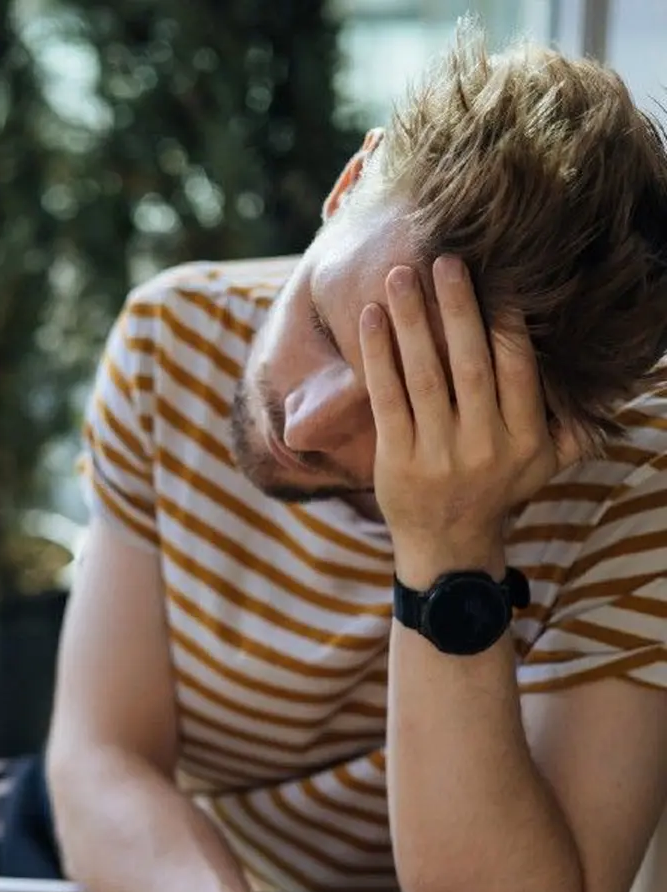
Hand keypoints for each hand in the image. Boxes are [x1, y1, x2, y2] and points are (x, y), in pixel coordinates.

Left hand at [360, 256, 579, 583]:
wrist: (446, 545)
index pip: (517, 370)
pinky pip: (387, 398)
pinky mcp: (396, 460)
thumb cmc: (496, 488)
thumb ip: (573, 423)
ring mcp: (438, 455)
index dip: (506, 323)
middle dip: (458, 309)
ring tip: (400, 276)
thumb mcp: (545, 463)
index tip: (497, 279)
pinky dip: (378, 356)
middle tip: (445, 260)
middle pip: (471, 365)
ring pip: (425, 376)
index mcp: (526, 439)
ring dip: (413, 321)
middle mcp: (484, 447)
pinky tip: (371, 319)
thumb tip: (606, 379)